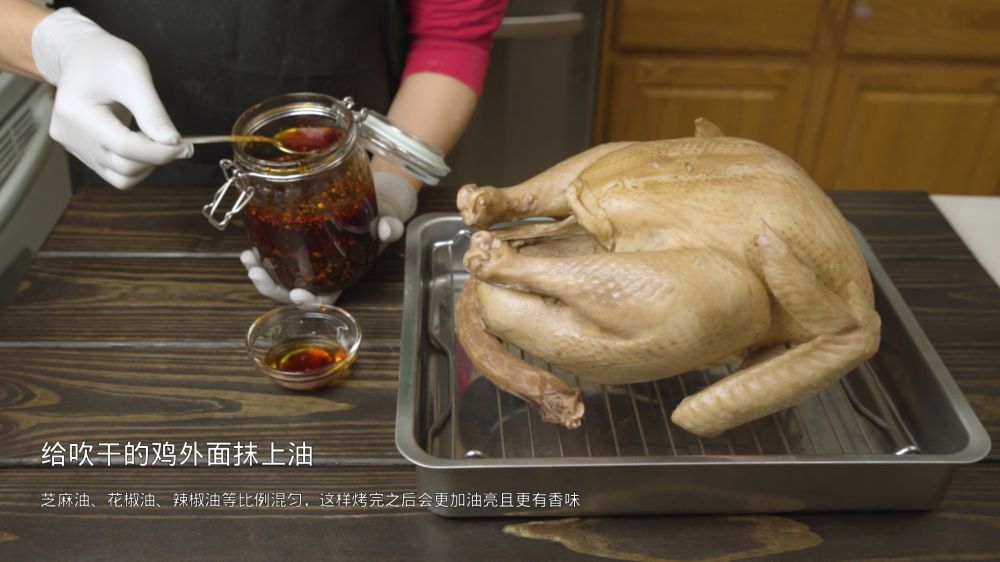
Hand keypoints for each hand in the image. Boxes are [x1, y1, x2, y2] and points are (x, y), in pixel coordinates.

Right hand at [32, 8, 190, 188]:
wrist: (82, 54)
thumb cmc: (107, 58)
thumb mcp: (134, 74)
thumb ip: (152, 111)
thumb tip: (173, 142)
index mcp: (76, 113)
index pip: (125, 147)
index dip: (160, 151)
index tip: (186, 145)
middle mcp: (70, 136)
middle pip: (123, 167)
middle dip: (156, 157)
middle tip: (176, 141)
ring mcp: (74, 147)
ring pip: (120, 177)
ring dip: (146, 166)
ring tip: (156, 140)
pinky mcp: (82, 152)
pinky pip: (114, 173)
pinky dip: (135, 166)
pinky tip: (144, 145)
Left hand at [243, 171, 418, 303]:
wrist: (373, 205)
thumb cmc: (380, 218)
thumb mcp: (389, 221)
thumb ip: (390, 227)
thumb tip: (387, 229)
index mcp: (343, 276)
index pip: (326, 298)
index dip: (310, 302)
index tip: (298, 295)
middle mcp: (323, 275)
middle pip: (293, 293)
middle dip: (272, 288)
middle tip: (257, 273)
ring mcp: (307, 265)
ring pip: (279, 280)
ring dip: (260, 274)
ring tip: (247, 259)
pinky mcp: (297, 251)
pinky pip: (275, 263)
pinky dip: (259, 260)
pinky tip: (249, 249)